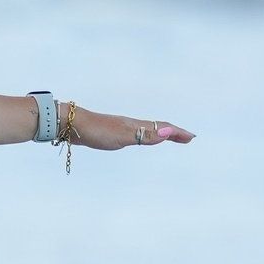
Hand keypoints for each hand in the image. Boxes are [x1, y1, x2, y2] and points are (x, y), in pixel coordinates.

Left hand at [69, 108, 193, 150]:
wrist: (71, 124)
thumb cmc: (97, 131)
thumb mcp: (123, 136)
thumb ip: (145, 135)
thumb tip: (168, 133)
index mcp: (136, 125)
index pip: (162, 129)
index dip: (177, 133)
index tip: (192, 137)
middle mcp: (131, 124)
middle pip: (157, 128)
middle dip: (173, 133)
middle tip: (187, 139)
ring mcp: (121, 127)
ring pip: (146, 130)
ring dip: (160, 134)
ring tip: (168, 138)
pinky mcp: (111, 132)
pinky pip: (134, 134)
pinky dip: (144, 136)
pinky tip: (138, 139)